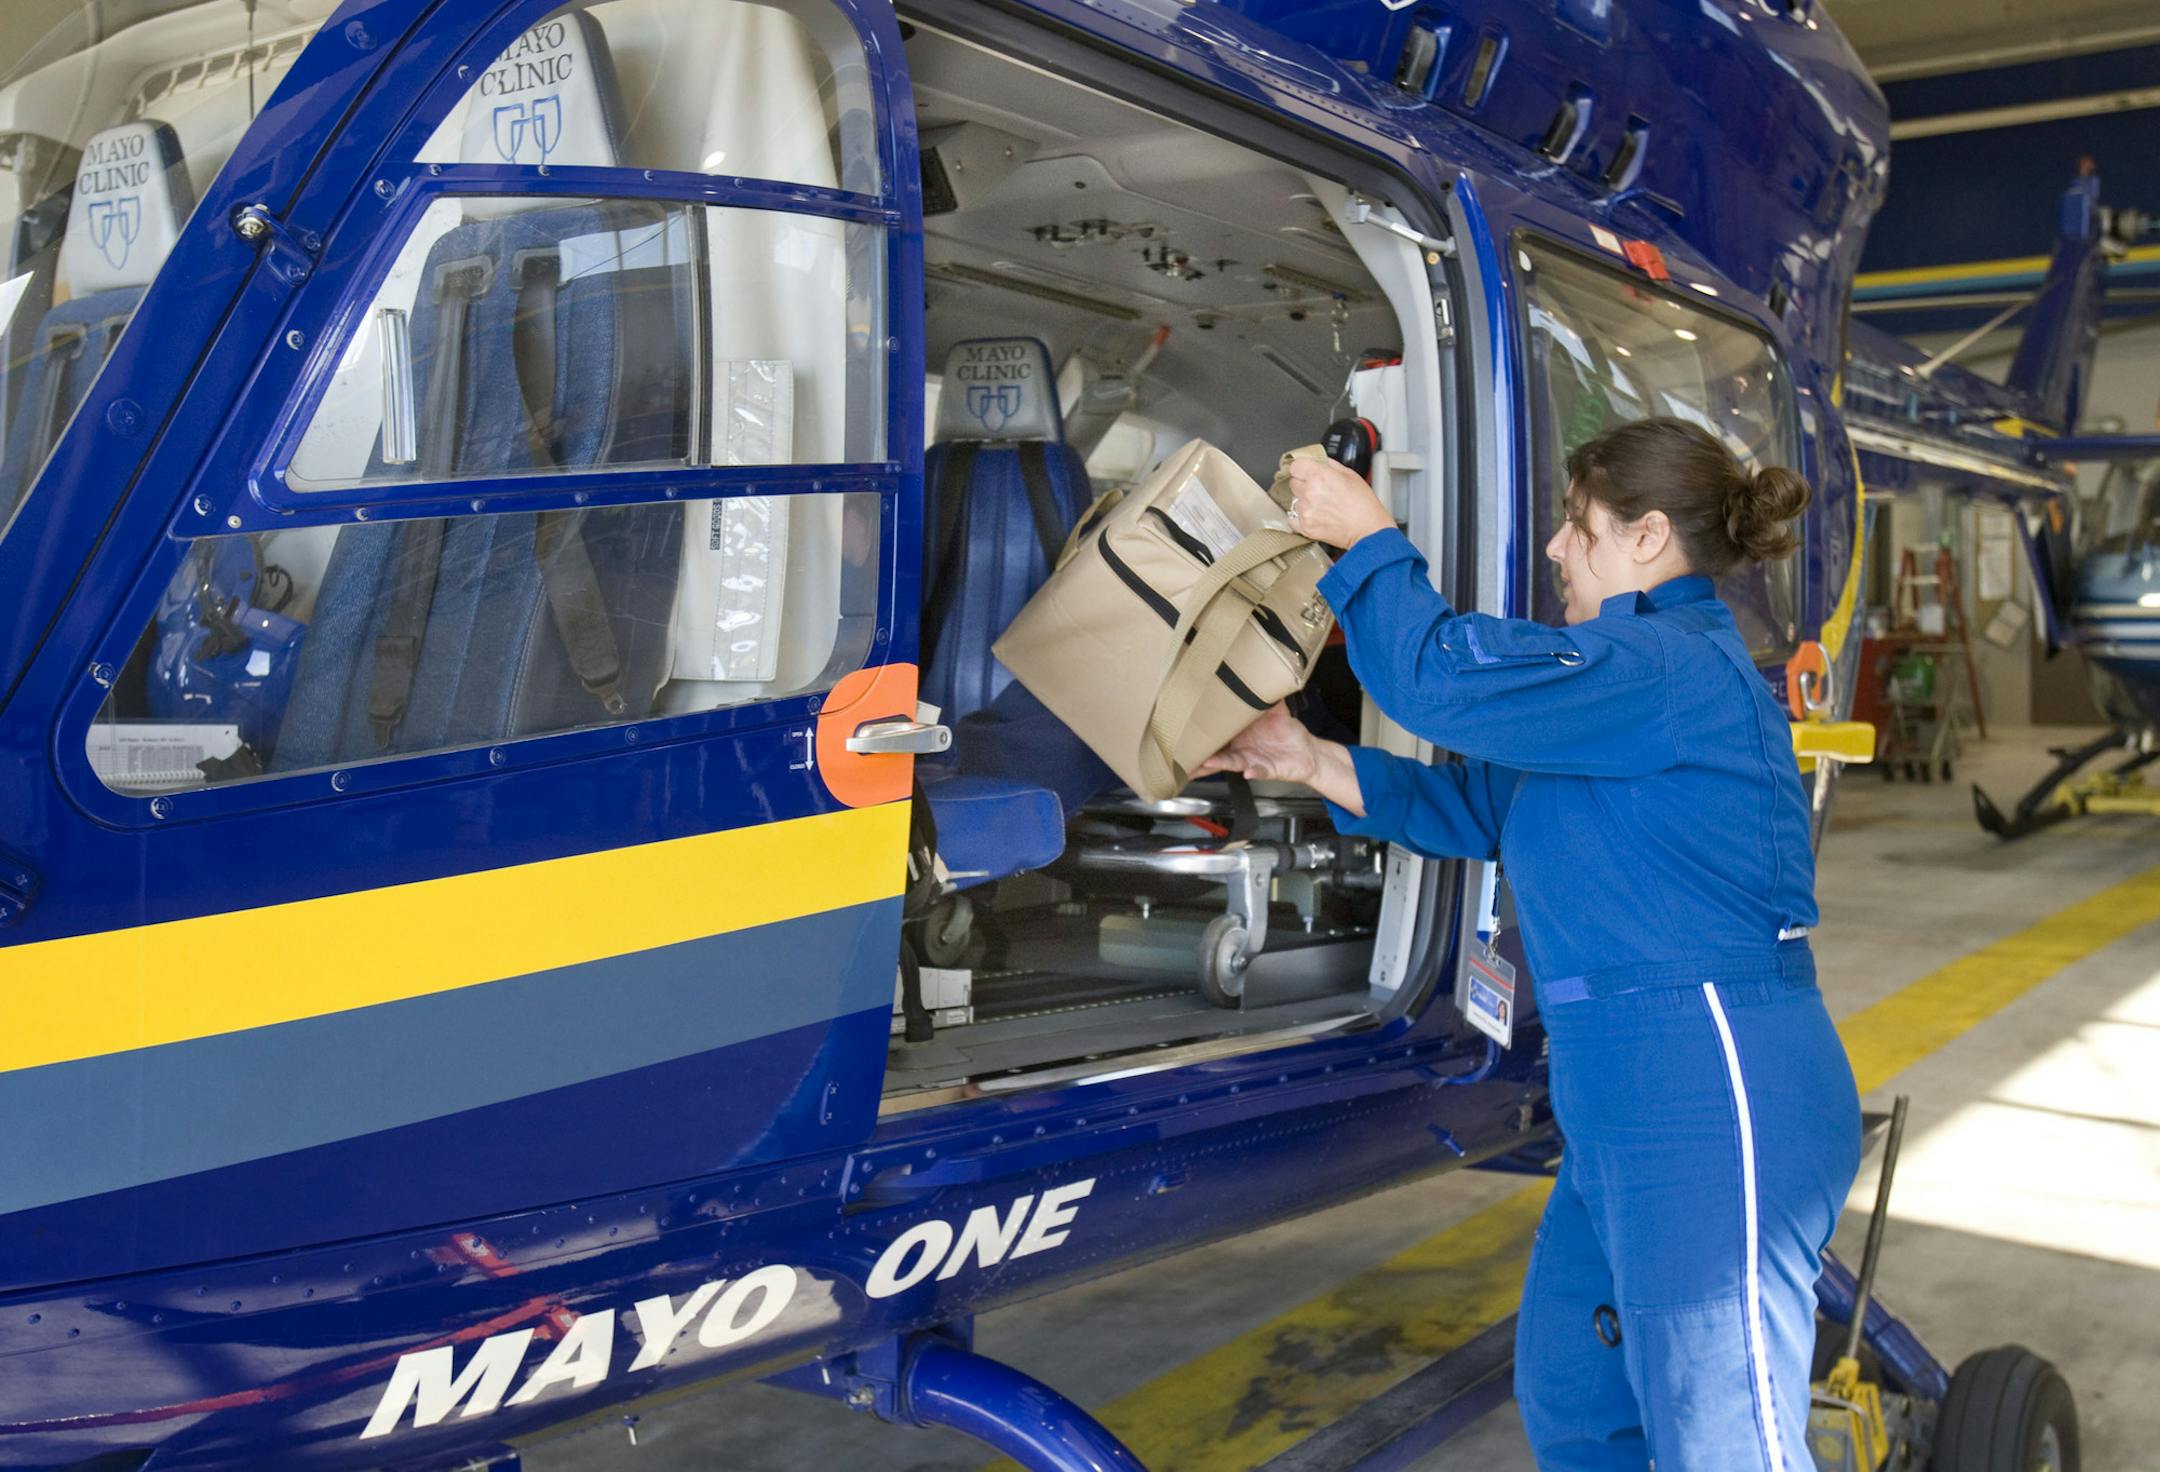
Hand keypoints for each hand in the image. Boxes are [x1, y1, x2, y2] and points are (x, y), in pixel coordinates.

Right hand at [1194, 703, 1320, 783]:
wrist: (1308, 751)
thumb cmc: (1288, 732)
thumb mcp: (1275, 710)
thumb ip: (1265, 696)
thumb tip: (1260, 674)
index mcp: (1239, 735)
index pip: (1216, 735)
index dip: (1201, 734)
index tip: (1185, 730)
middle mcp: (1241, 749)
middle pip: (1215, 753)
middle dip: (1199, 755)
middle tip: (1182, 754)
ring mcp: (1251, 761)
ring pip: (1230, 763)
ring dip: (1219, 763)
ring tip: (1206, 762)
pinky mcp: (1266, 770)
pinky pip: (1258, 772)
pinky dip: (1253, 772)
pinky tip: (1247, 772)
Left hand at [1285, 455, 1393, 549]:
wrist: (1368, 530)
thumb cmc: (1363, 504)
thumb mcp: (1350, 474)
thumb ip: (1330, 465)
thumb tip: (1318, 461)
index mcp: (1319, 476)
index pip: (1295, 466)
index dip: (1301, 468)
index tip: (1305, 471)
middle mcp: (1309, 493)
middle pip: (1293, 482)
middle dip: (1304, 484)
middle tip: (1320, 490)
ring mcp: (1305, 511)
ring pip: (1295, 500)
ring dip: (1304, 501)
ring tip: (1323, 506)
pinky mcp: (1305, 526)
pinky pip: (1293, 517)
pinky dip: (1301, 517)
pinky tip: (1316, 516)